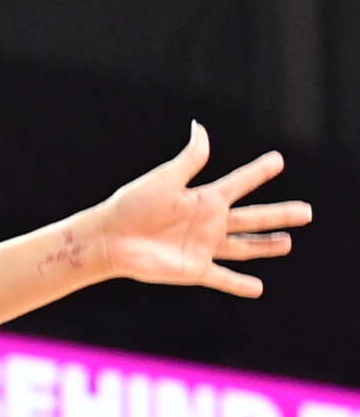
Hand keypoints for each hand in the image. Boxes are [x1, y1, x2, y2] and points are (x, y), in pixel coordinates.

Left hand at [82, 123, 308, 296]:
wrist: (108, 239)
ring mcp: (203, 247)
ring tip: (288, 243)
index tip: (278, 160)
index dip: (259, 172)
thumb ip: (189, 159)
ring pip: (244, 247)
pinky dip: (239, 284)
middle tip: (307, 212)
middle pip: (253, 217)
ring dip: (266, 246)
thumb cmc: (132, 205)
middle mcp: (208, 222)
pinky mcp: (194, 269)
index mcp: (203, 198)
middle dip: (280, 214)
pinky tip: (258, 289)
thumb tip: (200, 127)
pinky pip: (222, 278)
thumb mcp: (164, 179)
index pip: (239, 183)